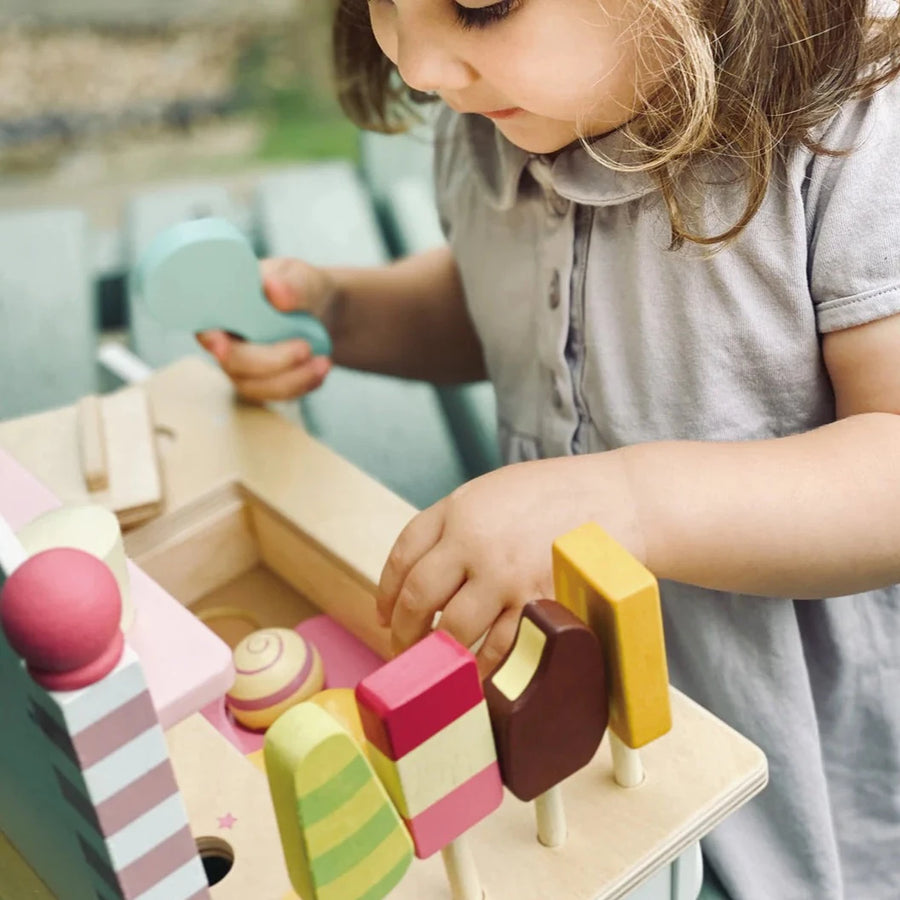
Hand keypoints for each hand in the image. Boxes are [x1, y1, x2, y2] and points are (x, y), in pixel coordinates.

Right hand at [196, 257, 335, 401]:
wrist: (323, 312)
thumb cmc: (301, 288)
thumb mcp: (303, 278)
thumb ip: (292, 283)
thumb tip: (274, 289)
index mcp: (223, 306)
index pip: (204, 325)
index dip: (210, 338)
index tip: (222, 344)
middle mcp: (225, 339)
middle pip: (232, 362)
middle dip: (269, 361)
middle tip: (305, 348)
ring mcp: (242, 365)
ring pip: (255, 386)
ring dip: (292, 379)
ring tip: (323, 361)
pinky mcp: (262, 383)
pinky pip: (276, 395)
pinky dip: (302, 385)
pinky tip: (322, 368)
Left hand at [376, 453, 643, 676]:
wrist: (619, 500)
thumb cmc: (556, 496)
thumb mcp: (493, 491)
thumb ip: (455, 524)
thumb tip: (420, 574)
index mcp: (459, 509)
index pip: (403, 556)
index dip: (386, 591)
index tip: (385, 614)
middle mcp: (474, 542)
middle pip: (419, 598)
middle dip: (405, 631)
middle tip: (405, 649)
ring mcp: (506, 576)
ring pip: (455, 630)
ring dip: (441, 655)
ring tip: (440, 666)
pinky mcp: (538, 604)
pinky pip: (500, 648)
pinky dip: (484, 668)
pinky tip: (478, 674)